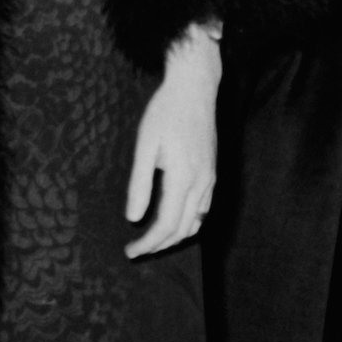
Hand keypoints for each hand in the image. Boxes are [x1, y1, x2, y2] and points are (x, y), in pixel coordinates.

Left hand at [124, 24, 220, 257]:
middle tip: (135, 252)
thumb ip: (140, 183)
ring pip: (196, 222)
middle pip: (183, 229)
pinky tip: (176, 222)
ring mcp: (210, 180)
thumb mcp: (145, 145)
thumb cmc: (165, 113)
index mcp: (184, 179)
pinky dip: (188, 224)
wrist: (195, 89)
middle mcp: (202, 185)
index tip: (130, 251)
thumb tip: (133, 217)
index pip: (166, 224)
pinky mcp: (212, 173)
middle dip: (159, 245)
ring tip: (152, 242)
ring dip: (175, 237)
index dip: (148, 242)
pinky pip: (203, 210)